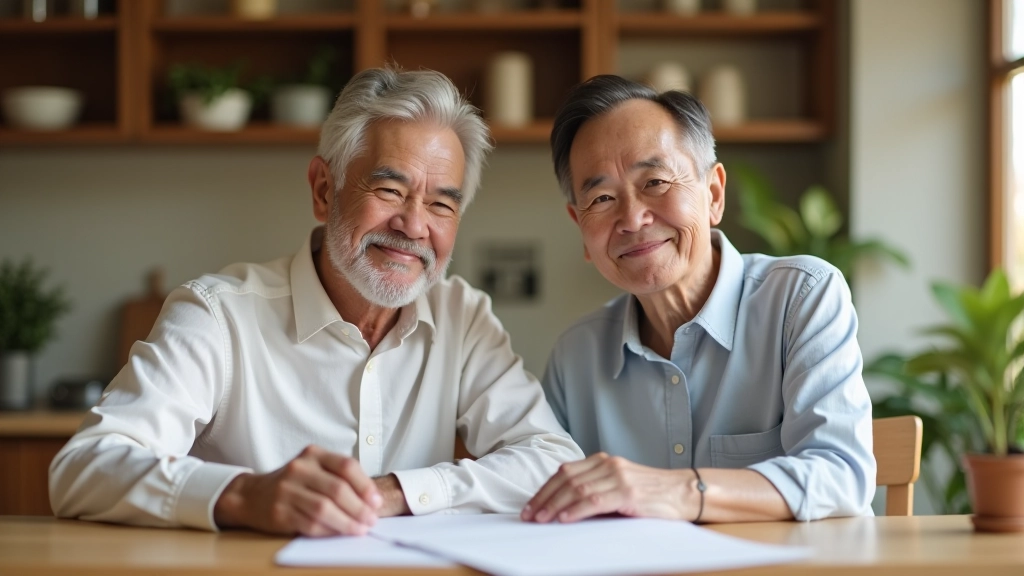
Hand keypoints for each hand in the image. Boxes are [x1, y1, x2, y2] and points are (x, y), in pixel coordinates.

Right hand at [214, 445, 381, 536]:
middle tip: (371, 519)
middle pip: (337, 489)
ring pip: (324, 508)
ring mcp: (286, 490)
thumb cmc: (293, 483)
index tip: (376, 501)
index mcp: (313, 454)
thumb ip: (338, 477)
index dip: (365, 485)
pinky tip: (338, 533)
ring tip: (360, 529)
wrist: (251, 495)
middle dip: (359, 508)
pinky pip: (310, 524)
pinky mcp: (279, 511)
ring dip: (347, 522)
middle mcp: (299, 469)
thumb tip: (372, 499)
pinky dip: (328, 531)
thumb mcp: (313, 469)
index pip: (346, 466)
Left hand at [520, 453, 694, 523]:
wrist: (685, 492)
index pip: (565, 472)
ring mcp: (618, 477)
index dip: (545, 489)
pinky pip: (595, 501)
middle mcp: (608, 464)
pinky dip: (576, 510)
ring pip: (577, 490)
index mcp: (604, 461)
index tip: (530, 505)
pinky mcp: (628, 492)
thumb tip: (564, 506)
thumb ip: (596, 488)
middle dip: (544, 498)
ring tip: (541, 519)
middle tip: (529, 515)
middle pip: (566, 480)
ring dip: (555, 506)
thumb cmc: (652, 493)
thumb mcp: (620, 484)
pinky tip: (564, 519)